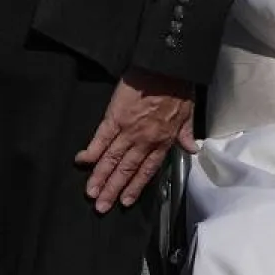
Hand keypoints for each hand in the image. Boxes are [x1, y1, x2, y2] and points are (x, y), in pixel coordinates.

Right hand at [75, 68, 196, 212]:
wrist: (167, 68)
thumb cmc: (179, 87)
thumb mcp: (189, 113)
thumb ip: (186, 134)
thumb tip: (192, 149)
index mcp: (163, 139)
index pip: (147, 170)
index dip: (135, 187)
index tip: (125, 201)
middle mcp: (145, 139)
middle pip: (126, 169)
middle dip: (113, 189)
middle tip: (101, 206)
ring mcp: (128, 129)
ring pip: (112, 158)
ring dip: (100, 177)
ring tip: (91, 192)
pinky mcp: (115, 116)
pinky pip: (101, 137)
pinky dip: (91, 150)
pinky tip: (82, 161)